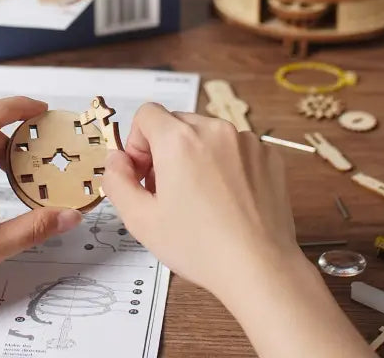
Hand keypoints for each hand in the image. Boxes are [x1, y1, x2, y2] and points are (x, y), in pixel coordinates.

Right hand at [102, 104, 299, 298]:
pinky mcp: (268, 155)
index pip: (147, 114)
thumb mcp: (140, 220)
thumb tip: (116, 159)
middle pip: (177, 123)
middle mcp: (214, 130)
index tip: (144, 174)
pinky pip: (236, 148)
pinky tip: (227, 200)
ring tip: (199, 199)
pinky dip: (226, 165)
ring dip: (196, 156)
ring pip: (207, 135)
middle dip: (165, 151)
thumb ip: (116, 180)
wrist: (260, 269)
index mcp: (179, 139)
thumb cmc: (201, 248)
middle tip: (167, 191)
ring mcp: (245, 141)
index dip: (137, 143)